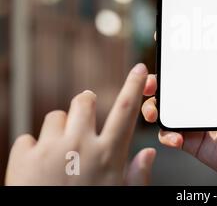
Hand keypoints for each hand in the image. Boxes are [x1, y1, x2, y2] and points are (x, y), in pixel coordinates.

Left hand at [6, 63, 155, 185]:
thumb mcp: (120, 196)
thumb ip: (136, 175)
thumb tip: (148, 153)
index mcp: (108, 154)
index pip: (126, 110)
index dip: (134, 86)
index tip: (140, 69)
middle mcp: (80, 145)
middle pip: (85, 100)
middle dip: (86, 103)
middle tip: (84, 119)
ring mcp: (50, 149)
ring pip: (55, 116)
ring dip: (59, 129)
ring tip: (59, 154)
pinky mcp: (22, 157)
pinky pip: (27, 138)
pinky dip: (32, 150)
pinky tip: (37, 169)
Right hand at [142, 18, 216, 184]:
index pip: (192, 67)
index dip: (175, 58)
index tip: (162, 44)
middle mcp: (206, 102)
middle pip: (172, 88)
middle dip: (155, 82)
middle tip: (148, 80)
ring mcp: (199, 122)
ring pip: (166, 110)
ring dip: (153, 107)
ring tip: (153, 109)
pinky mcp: (194, 143)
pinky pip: (171, 135)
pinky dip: (167, 134)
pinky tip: (176, 136)